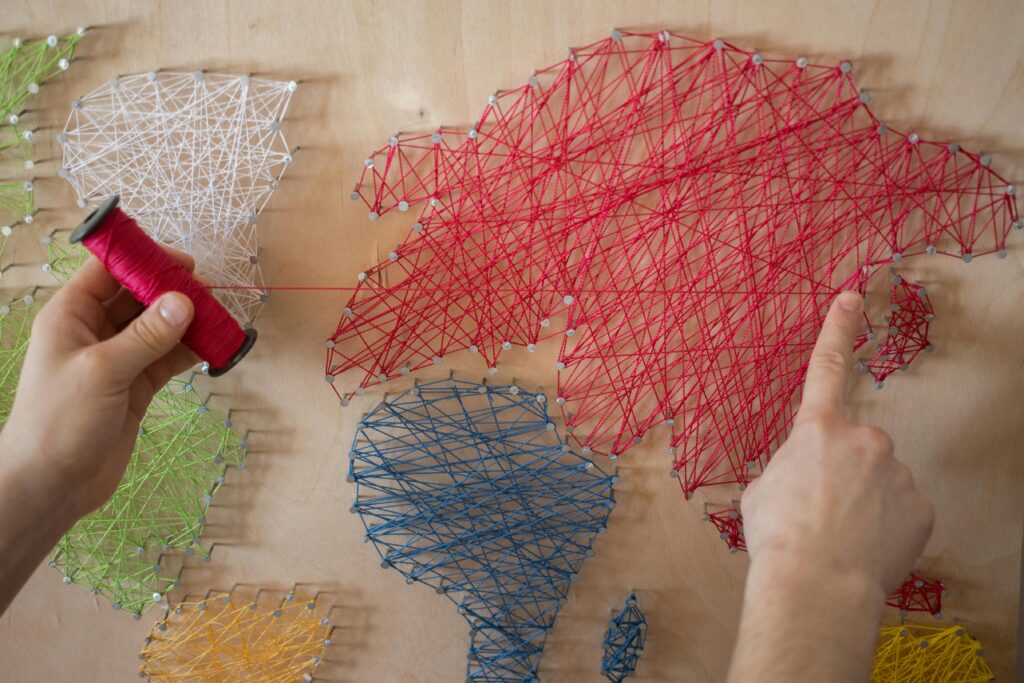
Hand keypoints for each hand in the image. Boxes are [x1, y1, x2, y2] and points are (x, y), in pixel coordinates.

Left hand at [2, 249, 197, 521]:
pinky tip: (214, 347)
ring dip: (187, 323)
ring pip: (158, 328)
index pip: (109, 270)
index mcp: (72, 315)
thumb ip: (146, 336)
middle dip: (173, 292)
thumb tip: (185, 301)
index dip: (143, 260)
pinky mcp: (135, 386)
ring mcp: (117, 359)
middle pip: (139, 297)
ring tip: (219, 319)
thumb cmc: (58, 422)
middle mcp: (94, 331)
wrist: (50, 485)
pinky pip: (168, 358)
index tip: (183, 263)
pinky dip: (190, 352)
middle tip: (209, 293)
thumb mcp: (103, 371)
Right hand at [741, 290, 934, 594]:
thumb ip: (791, 467)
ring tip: (840, 537)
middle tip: (820, 513)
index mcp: (817, 430)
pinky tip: (865, 548)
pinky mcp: (922, 508)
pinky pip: (903, 510)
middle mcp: (864, 440)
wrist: (817, 583)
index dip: (837, 329)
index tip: (851, 296)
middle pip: (856, 448)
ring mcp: (898, 473)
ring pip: (881, 481)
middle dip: (843, 473)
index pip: (826, 368)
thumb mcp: (763, 490)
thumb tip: (808, 478)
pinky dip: (888, 526)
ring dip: (865, 502)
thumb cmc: (778, 536)